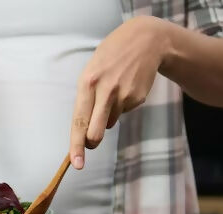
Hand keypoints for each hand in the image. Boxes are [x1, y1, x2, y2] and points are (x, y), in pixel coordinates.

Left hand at [69, 16, 168, 168]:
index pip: (78, 121)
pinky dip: (122, 106)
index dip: (76, 145)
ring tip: (112, 92)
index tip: (76, 163)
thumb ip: (86, 99)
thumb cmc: (110, 58)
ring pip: (110, 123)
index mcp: (87, 83)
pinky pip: (123, 112)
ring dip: (108, 115)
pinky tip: (125, 88)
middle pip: (95, 132)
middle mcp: (105, 91)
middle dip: (92, 141)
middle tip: (92, 140)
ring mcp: (123, 96)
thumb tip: (84, 131)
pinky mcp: (137, 98)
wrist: (145, 41)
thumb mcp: (91, 72)